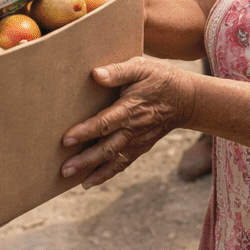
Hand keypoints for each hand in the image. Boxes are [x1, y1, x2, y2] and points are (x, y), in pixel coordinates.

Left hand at [60, 57, 196, 187]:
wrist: (186, 99)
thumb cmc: (160, 79)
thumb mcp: (142, 67)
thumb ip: (118, 71)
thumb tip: (96, 74)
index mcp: (130, 109)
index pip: (105, 123)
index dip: (86, 132)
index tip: (66, 139)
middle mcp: (133, 129)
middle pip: (106, 147)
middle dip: (85, 159)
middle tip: (64, 169)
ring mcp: (137, 141)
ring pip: (113, 159)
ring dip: (92, 170)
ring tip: (71, 178)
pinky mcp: (140, 147)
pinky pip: (122, 163)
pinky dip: (106, 174)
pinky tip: (89, 181)